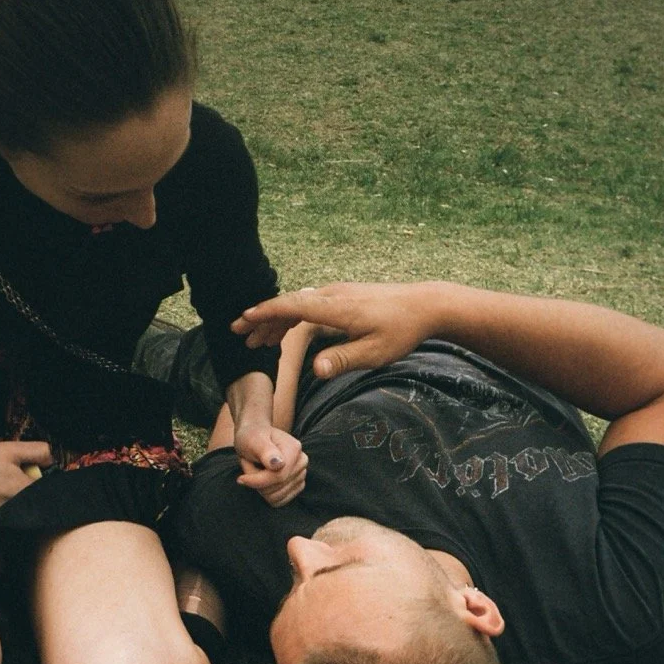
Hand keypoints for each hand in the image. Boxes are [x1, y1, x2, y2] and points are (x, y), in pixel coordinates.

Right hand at [0, 434, 52, 519]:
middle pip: (35, 503)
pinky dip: (5, 507)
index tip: (38, 476)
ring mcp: (3, 518)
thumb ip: (36, 452)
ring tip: (1, 485)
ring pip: (21, 511)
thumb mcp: (10, 450)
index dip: (45, 483)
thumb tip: (51, 458)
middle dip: (31, 491)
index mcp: (23, 491)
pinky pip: (6, 516)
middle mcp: (16, 509)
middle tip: (17, 478)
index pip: (48, 493)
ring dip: (19, 501)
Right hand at [231, 282, 445, 379]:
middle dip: (261, 319)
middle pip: (288, 304)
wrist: (425, 305)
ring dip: (276, 320)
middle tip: (238, 334)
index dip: (265, 314)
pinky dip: (292, 316)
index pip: (292, 307)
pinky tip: (286, 331)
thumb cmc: (401, 331)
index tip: (242, 321)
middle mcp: (332, 296)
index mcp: (336, 309)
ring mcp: (337, 293)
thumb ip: (342, 360)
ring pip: (297, 304)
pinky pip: (309, 304)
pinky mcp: (343, 296)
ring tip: (257, 339)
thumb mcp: (374, 353)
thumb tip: (315, 370)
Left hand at [233, 423, 307, 506]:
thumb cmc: (251, 437)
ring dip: (260, 487)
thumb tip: (279, 464)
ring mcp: (301, 474)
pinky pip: (279, 501)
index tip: (241, 478)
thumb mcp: (253, 440)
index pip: (278, 476)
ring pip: (277, 496)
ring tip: (255, 471)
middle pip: (277, 488)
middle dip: (257, 482)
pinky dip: (266, 494)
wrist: (255, 436)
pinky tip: (262, 480)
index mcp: (294, 448)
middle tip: (249, 467)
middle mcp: (301, 461)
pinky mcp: (297, 485)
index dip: (257, 480)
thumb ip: (265, 451)